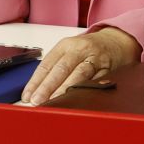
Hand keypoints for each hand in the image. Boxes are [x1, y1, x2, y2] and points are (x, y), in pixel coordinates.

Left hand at [21, 29, 138, 105]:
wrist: (116, 42)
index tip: (27, 95)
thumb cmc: (88, 49)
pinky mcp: (106, 69)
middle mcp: (79, 49)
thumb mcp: (69, 51)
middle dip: (47, 87)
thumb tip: (37, 90)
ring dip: (64, 90)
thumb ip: (55, 68)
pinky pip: (94, 81)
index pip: (46, 64)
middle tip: (37, 101)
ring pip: (78, 75)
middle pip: (60, 69)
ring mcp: (94, 58)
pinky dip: (84, 91)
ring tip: (53, 102)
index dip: (35, 81)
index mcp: (65, 45)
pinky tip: (75, 99)